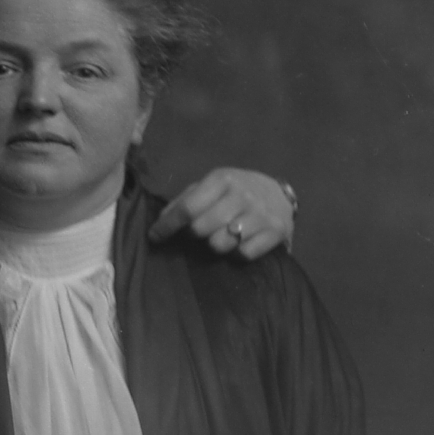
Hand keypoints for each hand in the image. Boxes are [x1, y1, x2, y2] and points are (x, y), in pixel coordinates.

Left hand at [150, 168, 293, 257]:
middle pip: (201, 229)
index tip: (154, 237)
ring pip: (220, 244)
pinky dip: (237, 253)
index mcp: (222, 180)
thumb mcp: (210, 186)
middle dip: (194, 234)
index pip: (187, 208)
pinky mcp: (276, 232)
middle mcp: (242, 195)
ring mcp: (261, 214)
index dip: (167, 225)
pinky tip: (239, 242)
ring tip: (221, 235)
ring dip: (215, 244)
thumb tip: (161, 222)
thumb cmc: (235, 191)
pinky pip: (243, 254)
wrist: (279, 193)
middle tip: (199, 231)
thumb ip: (185, 200)